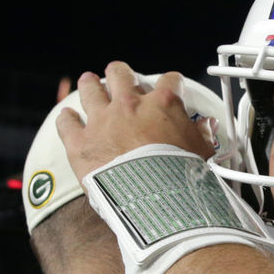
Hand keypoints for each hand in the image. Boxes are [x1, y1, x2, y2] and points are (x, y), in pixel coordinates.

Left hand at [56, 61, 213, 184]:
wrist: (154, 199)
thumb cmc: (180, 177)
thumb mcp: (202, 153)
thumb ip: (202, 134)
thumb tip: (206, 126)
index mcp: (162, 105)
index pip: (169, 81)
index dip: (170, 83)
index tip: (169, 88)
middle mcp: (129, 106)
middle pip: (121, 74)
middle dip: (121, 74)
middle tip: (122, 78)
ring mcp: (102, 122)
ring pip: (90, 89)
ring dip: (91, 85)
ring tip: (90, 82)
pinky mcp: (80, 143)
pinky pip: (67, 123)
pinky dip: (67, 119)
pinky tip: (67, 117)